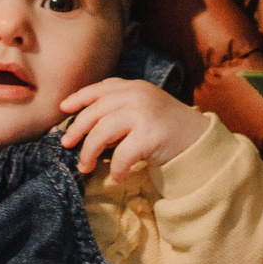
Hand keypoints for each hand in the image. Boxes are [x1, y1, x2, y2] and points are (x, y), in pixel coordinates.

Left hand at [56, 79, 208, 180]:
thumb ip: (119, 108)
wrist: (199, 140)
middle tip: (67, 144)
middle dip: (77, 129)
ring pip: (102, 132)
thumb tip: (83, 126)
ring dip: (89, 152)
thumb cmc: (166, 127)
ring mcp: (144, 114)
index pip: (100, 89)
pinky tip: (117, 176)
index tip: (63, 108)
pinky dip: (115, 168)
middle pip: (95, 111)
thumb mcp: (144, 108)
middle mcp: (138, 95)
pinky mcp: (150, 135)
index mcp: (134, 87)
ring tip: (85, 166)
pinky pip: (122, 155)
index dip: (79, 98)